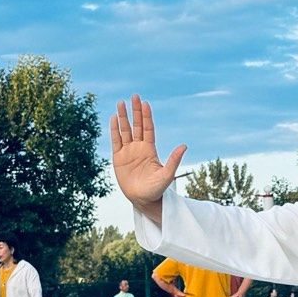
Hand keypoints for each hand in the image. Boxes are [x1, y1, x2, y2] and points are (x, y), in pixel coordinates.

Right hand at [108, 95, 185, 218]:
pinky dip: (114, 130)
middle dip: (135, 111)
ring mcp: (128, 152)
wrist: (143, 200)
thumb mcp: (167, 175)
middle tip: (134, 96)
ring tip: (121, 102)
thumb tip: (184, 146)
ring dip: (123, 117)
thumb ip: (173, 160)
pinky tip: (113, 118)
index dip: (146, 116)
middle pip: (136, 125)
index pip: (147, 128)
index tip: (145, 103)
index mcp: (150, 150)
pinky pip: (116, 141)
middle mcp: (139, 148)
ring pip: (125, 130)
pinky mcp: (118, 158)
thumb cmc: (157, 189)